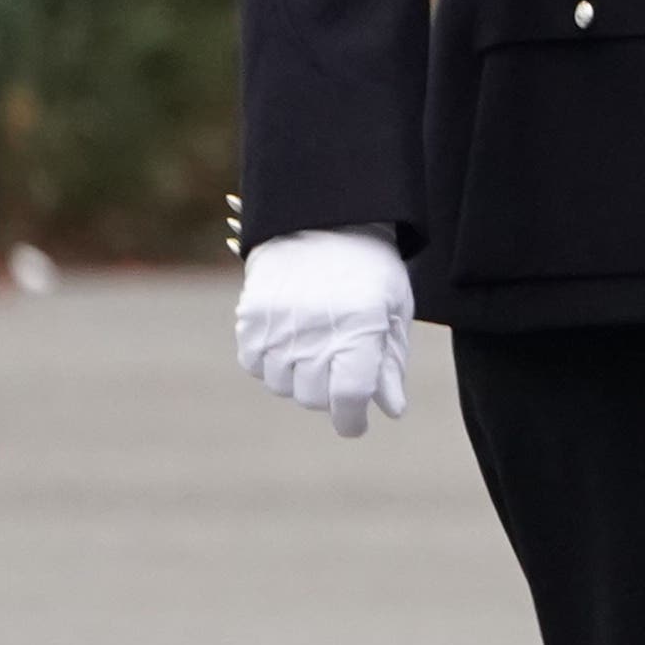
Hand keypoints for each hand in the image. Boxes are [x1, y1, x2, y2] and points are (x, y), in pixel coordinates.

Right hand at [232, 229, 412, 437]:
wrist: (320, 221)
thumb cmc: (369, 269)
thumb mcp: (395, 310)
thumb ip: (391, 363)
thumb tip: (391, 411)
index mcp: (360, 330)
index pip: (349, 398)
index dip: (353, 420)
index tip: (356, 423)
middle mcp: (315, 332)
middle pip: (314, 398)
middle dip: (330, 396)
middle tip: (340, 374)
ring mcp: (278, 327)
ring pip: (282, 385)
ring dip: (300, 379)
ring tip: (315, 349)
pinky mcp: (250, 319)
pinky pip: (255, 365)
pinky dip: (271, 364)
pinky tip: (289, 342)